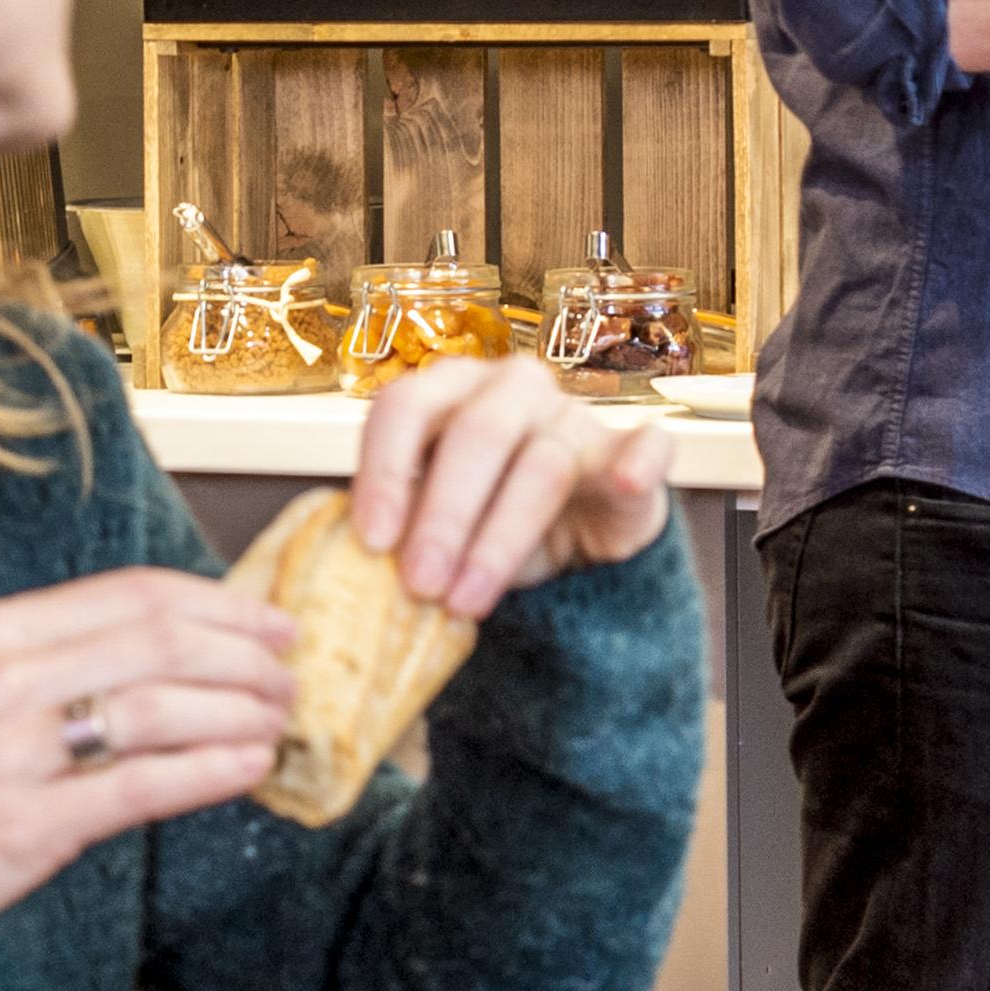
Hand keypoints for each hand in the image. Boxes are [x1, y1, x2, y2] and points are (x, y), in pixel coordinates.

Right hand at [0, 567, 295, 976]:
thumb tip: (154, 650)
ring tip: (279, 724)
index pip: (136, 594)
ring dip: (241, 712)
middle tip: (291, 675)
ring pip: (164, 709)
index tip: (271, 620)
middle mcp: (6, 678)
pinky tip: (248, 769)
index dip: (221, 603)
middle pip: (164, 641)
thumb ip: (44, 660)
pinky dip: (211, 771)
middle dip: (247, 655)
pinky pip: (143, 788)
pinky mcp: (27, 827)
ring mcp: (16, 753)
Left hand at [352, 352, 672, 616]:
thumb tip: (344, 564)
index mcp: (447, 388)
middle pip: (475, 435)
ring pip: (542, 463)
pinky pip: (645, 446)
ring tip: (466, 602)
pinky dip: (637, 461)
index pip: (405, 406)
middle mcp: (511, 388)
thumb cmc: (479, 518)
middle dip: (442, 516)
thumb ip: (394, 524)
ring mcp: (575, 415)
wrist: (567, 536)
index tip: (371, 541)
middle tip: (419, 584)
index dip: (384, 472)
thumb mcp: (426, 518)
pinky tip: (626, 481)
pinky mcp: (632, 454)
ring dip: (500, 539)